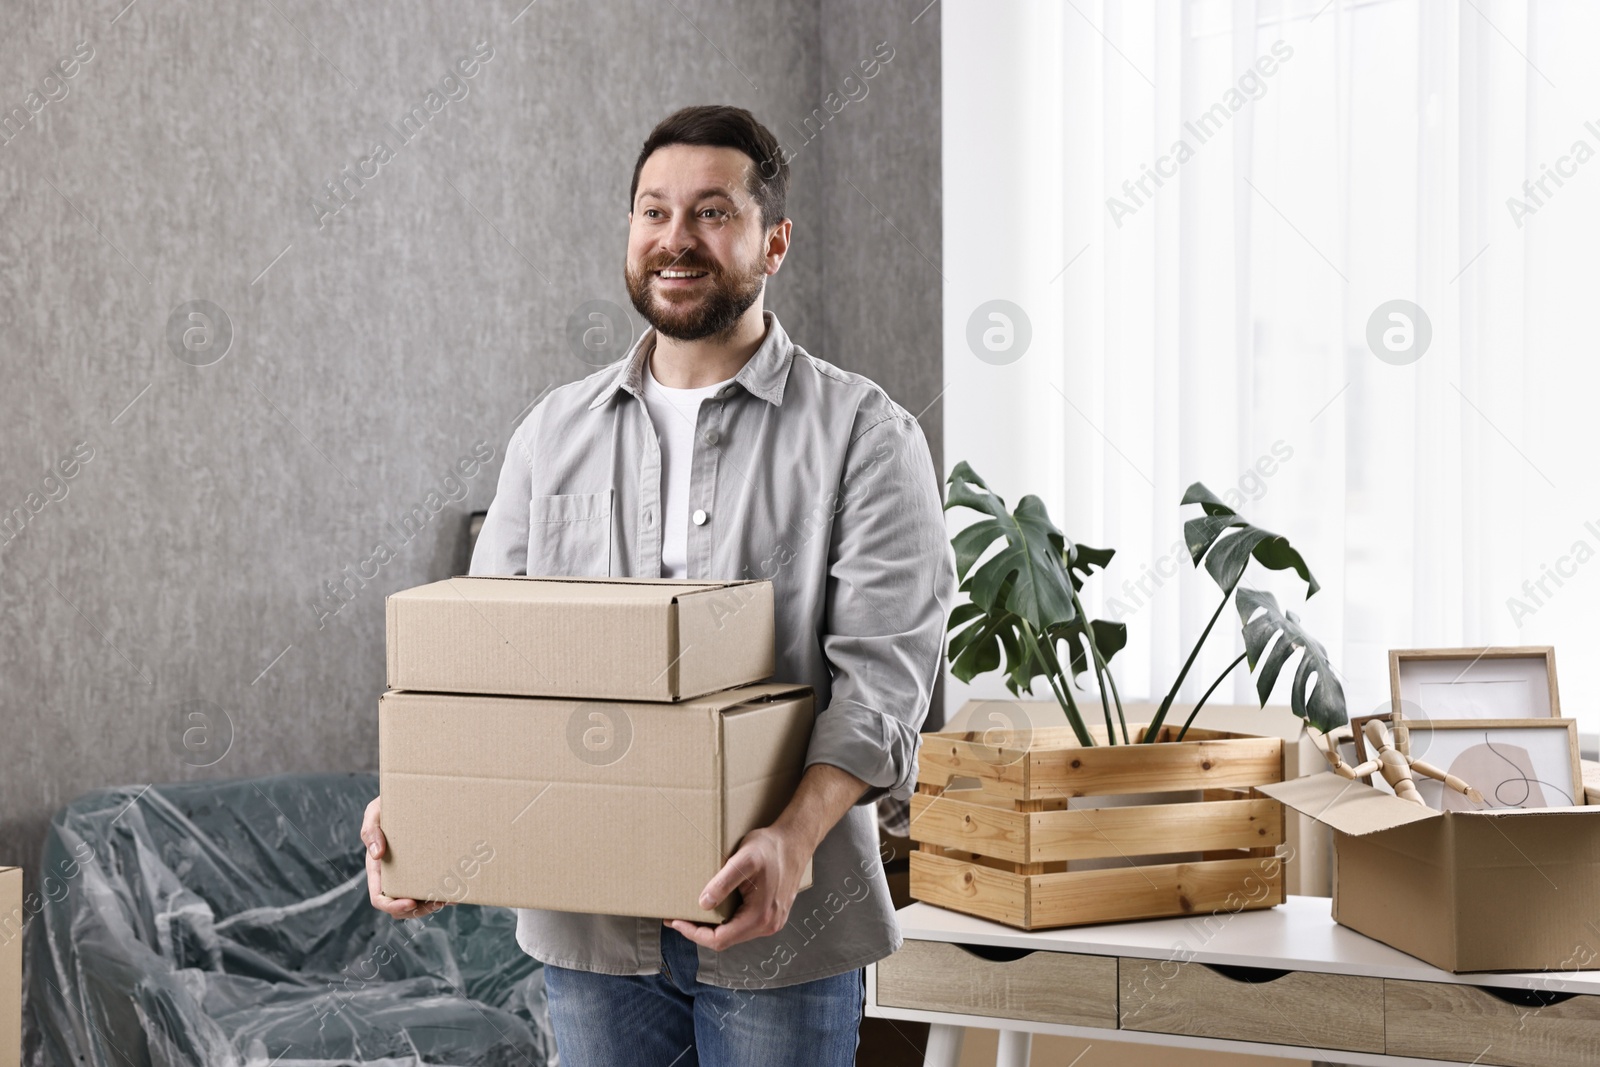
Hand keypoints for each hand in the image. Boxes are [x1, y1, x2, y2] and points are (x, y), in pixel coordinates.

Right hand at [361, 796, 447, 919]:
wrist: (413, 796)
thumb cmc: (389, 804)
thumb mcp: (375, 812)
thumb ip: (370, 830)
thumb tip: (377, 854)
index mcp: (378, 869)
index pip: (379, 898)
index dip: (392, 906)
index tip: (410, 902)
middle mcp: (395, 876)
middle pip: (402, 907)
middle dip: (418, 910)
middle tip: (438, 902)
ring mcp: (412, 873)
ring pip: (420, 902)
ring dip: (433, 905)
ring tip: (449, 897)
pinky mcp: (429, 867)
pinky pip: (435, 887)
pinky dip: (446, 893)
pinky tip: (458, 889)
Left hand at [664, 825, 810, 950]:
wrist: (795, 841)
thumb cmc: (770, 848)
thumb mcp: (743, 860)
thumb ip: (723, 883)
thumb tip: (703, 905)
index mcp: (760, 918)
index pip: (719, 939)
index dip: (694, 933)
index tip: (676, 921)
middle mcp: (768, 925)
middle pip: (726, 940)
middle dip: (699, 931)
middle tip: (677, 918)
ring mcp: (771, 922)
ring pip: (734, 933)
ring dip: (712, 926)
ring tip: (692, 913)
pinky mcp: (772, 914)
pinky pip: (743, 925)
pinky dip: (725, 920)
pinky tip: (714, 908)